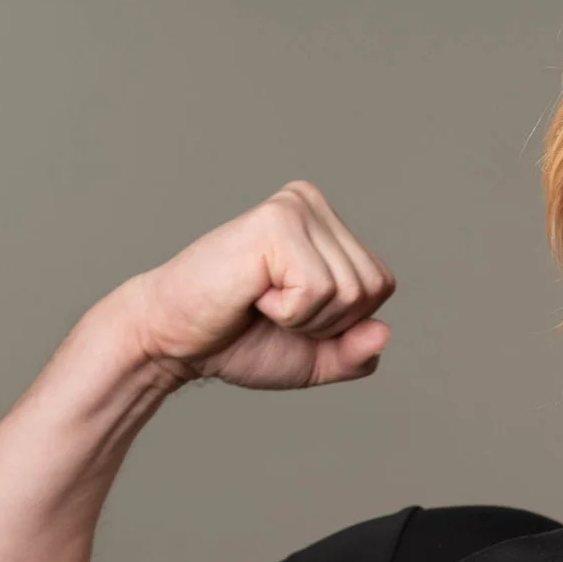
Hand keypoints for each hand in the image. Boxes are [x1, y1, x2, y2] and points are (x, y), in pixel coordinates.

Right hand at [113, 183, 395, 389]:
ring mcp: (295, 208)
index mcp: (325, 224)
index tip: (291, 313)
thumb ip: (356, 352)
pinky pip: (319, 290)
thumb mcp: (315, 357)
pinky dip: (288, 312)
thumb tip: (385, 332)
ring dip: (305, 318)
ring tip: (261, 300)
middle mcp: (311, 204)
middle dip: (328, 322)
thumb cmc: (238, 341)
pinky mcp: (276, 223)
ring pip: (349, 291)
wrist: (177, 341)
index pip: (381, 286)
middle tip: (273, 309)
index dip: (343, 322)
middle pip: (372, 287)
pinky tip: (253, 294)